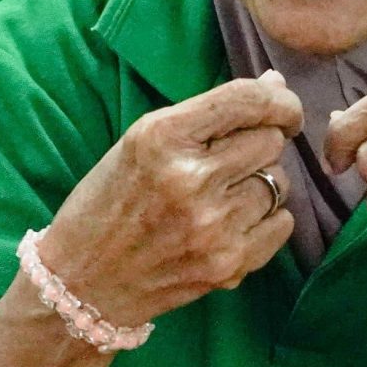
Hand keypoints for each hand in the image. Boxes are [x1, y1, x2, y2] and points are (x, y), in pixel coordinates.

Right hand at [37, 75, 303, 329]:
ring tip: (225, 195)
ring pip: (280, 182)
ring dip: (262, 183)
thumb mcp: (140, 142)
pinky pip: (282, 224)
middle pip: (270, 141)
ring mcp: (214, 225)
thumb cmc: (108, 203)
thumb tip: (276, 84)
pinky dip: (267, 219)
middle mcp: (192, 178)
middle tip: (232, 160)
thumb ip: (208, 114)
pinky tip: (234, 223)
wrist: (83, 282)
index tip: (284, 107)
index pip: (246, 100)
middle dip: (260, 144)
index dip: (278, 99)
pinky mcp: (229, 263)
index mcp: (162, 136)